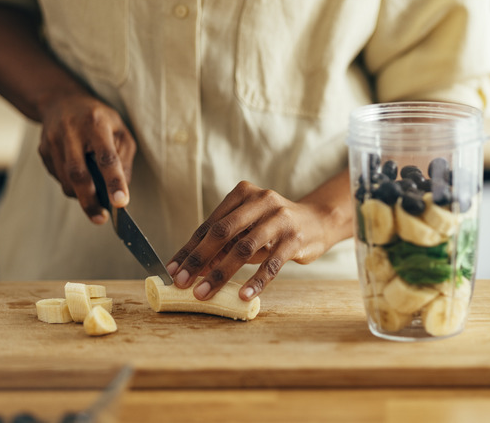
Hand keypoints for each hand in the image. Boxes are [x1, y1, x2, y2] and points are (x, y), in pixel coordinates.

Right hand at [37, 91, 136, 222]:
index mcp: (96, 124)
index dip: (114, 181)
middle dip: (90, 201)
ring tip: (93, 196)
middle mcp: (71, 131)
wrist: (60, 101)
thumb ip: (124, 158)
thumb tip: (122, 190)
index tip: (120, 203)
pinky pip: (58, 178)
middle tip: (100, 219)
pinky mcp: (43, 150)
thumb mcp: (120, 130)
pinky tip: (79, 176)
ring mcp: (53, 141)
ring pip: (66, 180)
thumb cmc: (98, 118)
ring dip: (81, 195)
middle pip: (78, 174)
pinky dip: (71, 185)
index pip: (106, 157)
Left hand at [166, 178, 350, 301]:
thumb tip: (193, 268)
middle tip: (183, 282)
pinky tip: (243, 295)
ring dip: (221, 273)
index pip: (210, 225)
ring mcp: (280, 219)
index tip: (173, 269)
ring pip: (244, 248)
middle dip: (199, 260)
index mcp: (242, 194)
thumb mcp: (248, 227)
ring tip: (205, 293)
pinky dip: (256, 281)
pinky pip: (272, 264)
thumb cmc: (273, 226)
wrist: (317, 221)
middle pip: (223, 232)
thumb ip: (224, 243)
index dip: (190, 248)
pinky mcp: (296, 239)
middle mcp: (261, 201)